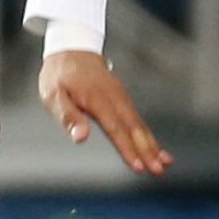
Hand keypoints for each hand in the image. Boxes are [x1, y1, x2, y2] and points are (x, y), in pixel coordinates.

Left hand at [38, 49, 173, 175]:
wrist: (72, 48)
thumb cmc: (59, 75)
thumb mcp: (53, 94)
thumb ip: (67, 115)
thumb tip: (80, 137)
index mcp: (96, 99)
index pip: (115, 128)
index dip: (127, 148)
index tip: (138, 166)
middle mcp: (114, 98)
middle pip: (133, 128)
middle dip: (147, 150)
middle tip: (158, 170)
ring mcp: (121, 98)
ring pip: (139, 124)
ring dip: (152, 145)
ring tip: (164, 164)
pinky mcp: (123, 99)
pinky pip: (138, 119)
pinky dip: (149, 135)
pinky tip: (157, 149)